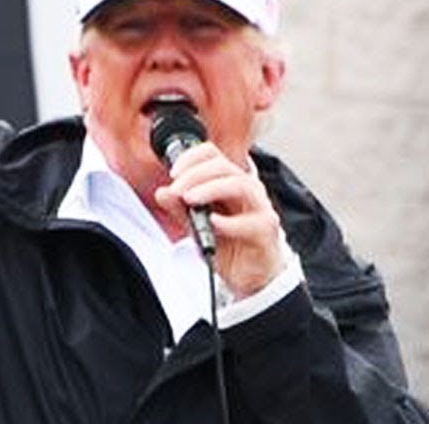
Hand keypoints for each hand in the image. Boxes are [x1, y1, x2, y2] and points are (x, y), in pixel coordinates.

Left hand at [154, 143, 284, 296]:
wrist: (249, 274)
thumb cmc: (227, 243)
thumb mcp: (196, 224)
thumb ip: (179, 209)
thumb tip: (162, 193)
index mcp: (229, 181)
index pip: (212, 154)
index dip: (191, 158)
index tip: (173, 174)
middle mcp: (247, 188)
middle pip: (223, 166)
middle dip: (195, 175)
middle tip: (176, 190)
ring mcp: (260, 207)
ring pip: (239, 184)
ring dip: (210, 188)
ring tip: (190, 199)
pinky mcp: (266, 229)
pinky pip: (251, 221)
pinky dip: (229, 221)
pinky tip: (213, 223)